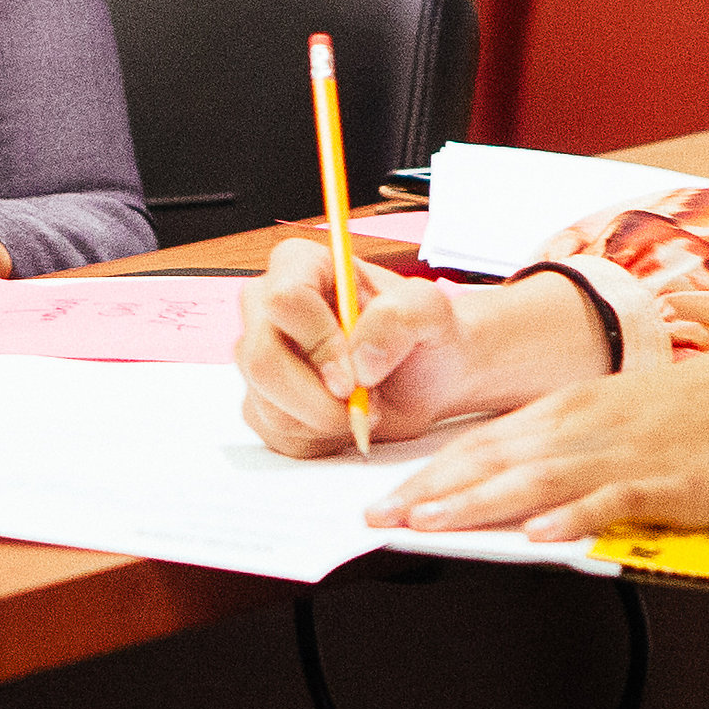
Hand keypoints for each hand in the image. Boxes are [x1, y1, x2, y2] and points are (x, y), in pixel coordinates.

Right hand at [235, 241, 610, 457]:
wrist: (454, 366)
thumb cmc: (447, 331)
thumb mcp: (436, 311)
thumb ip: (400, 318)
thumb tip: (358, 356)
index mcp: (304, 267)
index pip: (279, 296)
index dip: (316, 339)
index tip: (357, 371)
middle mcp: (275, 309)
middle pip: (255, 353)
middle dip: (308, 392)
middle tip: (359, 409)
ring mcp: (272, 358)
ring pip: (260, 399)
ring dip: (313, 421)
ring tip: (367, 418)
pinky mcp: (278, 403)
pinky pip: (273, 432)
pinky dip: (312, 441)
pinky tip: (355, 432)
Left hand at [369, 348, 708, 542]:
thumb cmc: (698, 410)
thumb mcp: (617, 411)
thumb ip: (564, 441)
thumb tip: (510, 470)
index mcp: (571, 407)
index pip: (485, 441)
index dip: (433, 470)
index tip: (388, 494)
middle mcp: (585, 426)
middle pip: (496, 459)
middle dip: (434, 490)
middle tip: (381, 515)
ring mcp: (622, 454)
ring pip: (536, 479)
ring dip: (478, 502)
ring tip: (432, 524)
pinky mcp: (663, 484)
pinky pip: (610, 501)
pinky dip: (572, 516)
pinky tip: (540, 533)